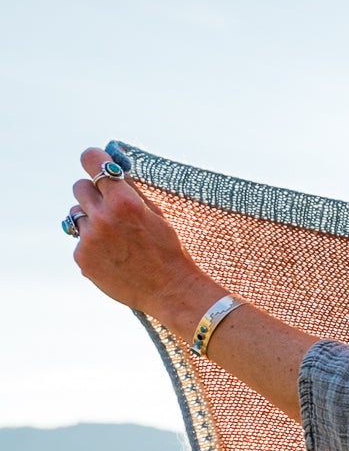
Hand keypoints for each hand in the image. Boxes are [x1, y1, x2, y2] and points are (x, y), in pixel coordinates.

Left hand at [68, 146, 222, 331]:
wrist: (171, 291)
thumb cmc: (168, 251)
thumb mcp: (156, 215)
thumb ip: (131, 191)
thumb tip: (113, 170)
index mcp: (124, 201)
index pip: (92, 160)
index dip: (94, 159)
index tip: (98, 163)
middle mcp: (102, 217)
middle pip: (79, 186)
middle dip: (93, 193)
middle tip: (109, 206)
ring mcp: (89, 238)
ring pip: (76, 214)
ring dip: (90, 219)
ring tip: (114, 237)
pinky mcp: (81, 257)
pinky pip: (79, 240)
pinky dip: (93, 245)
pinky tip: (113, 257)